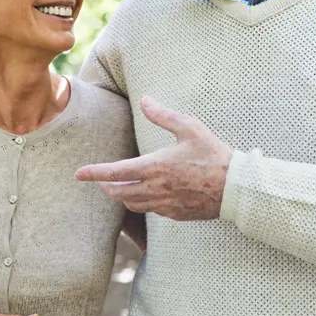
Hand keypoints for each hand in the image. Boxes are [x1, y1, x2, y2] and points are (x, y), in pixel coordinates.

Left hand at [75, 97, 231, 220]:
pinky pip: (151, 211)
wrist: (235, 188)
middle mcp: (156, 189)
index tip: (79, 174)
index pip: (115, 172)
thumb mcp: (190, 128)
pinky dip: (142, 203)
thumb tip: (145, 101)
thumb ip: (164, 116)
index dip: (94, 173)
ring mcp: (165, 204)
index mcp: (156, 167)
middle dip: (105, 187)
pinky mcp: (176, 214)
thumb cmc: (214, 155)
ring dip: (122, 196)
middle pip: (118, 194)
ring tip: (120, 187)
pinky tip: (148, 195)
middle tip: (101, 181)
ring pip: (133, 204)